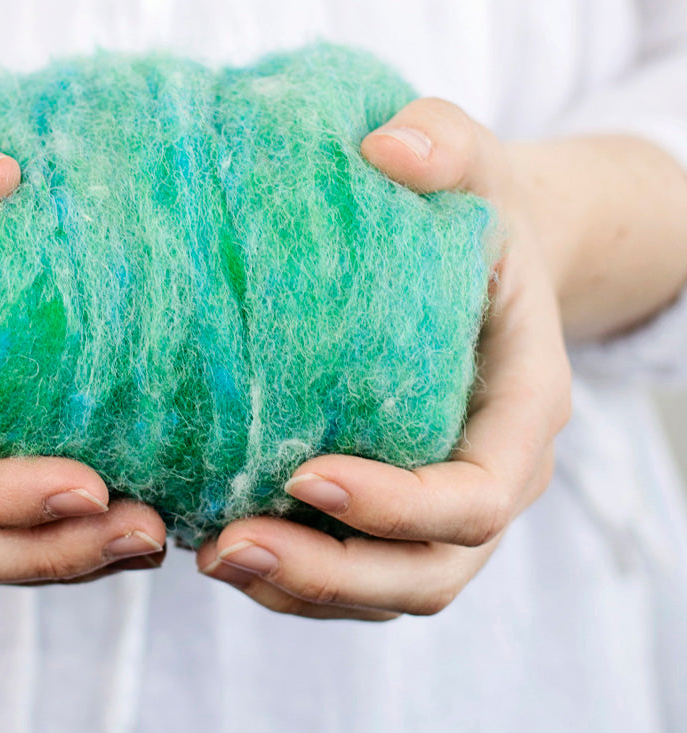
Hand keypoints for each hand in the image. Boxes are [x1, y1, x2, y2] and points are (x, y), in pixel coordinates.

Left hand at [197, 98, 571, 618]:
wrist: (482, 253)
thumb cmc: (474, 210)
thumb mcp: (472, 162)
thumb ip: (445, 144)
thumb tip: (387, 146)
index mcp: (521, 408)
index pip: (478, 493)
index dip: (400, 505)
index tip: (308, 475)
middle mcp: (490, 473)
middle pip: (430, 570)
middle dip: (333, 574)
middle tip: (231, 545)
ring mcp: (442, 503)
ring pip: (386, 588)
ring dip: (301, 588)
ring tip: (210, 555)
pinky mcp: (394, 507)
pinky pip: (353, 570)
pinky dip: (293, 576)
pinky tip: (217, 542)